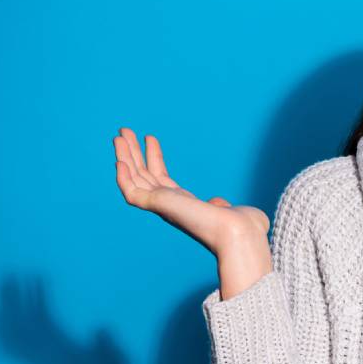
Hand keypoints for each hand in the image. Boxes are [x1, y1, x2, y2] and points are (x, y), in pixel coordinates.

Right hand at [112, 127, 271, 266]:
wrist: (241, 231)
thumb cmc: (244, 225)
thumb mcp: (229, 210)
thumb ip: (219, 205)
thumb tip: (218, 203)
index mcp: (185, 205)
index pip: (162, 179)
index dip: (154, 158)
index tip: (150, 138)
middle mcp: (171, 206)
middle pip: (144, 176)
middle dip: (133, 153)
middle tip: (124, 132)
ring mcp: (163, 206)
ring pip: (134, 180)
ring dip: (124, 157)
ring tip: (118, 136)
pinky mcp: (158, 206)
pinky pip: (131, 192)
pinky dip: (123, 177)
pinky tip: (119, 160)